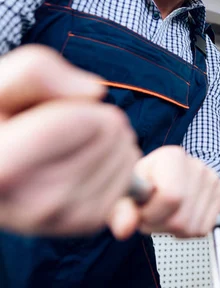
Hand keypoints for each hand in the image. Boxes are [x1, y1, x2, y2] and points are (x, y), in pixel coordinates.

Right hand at [0, 45, 141, 235]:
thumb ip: (36, 71)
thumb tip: (95, 92)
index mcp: (4, 167)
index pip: (86, 122)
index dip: (77, 103)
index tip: (48, 109)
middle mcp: (33, 203)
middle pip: (113, 134)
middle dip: (96, 119)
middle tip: (59, 129)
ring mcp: (61, 218)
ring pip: (127, 156)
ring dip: (109, 142)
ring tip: (68, 146)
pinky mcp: (83, 224)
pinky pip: (130, 180)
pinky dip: (116, 165)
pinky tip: (83, 164)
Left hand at [108, 146, 219, 239]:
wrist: (168, 170)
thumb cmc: (146, 180)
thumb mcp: (127, 190)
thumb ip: (121, 209)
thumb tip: (124, 228)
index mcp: (171, 157)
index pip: (171, 198)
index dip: (151, 213)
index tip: (142, 209)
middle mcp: (196, 165)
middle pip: (180, 219)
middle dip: (160, 224)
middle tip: (152, 212)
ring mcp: (211, 178)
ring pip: (192, 227)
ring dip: (174, 228)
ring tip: (165, 212)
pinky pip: (204, 227)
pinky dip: (189, 228)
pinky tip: (180, 214)